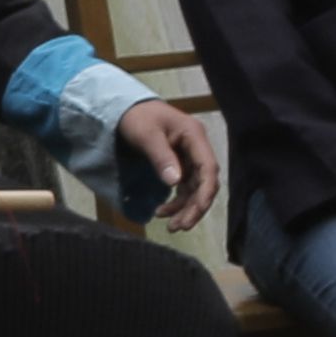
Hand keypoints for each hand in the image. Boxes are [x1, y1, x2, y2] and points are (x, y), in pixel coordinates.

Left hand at [119, 98, 221, 230]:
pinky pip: (184, 188)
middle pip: (205, 183)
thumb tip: (175, 182)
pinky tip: (162, 211)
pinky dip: (176, 202)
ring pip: (195, 189)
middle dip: (194, 207)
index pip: (209, 168)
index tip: (195, 212)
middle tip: (179, 227)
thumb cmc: (137, 117)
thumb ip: (161, 157)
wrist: (126, 109)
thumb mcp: (146, 135)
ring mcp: (190, 157)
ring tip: (170, 226)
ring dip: (185, 209)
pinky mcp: (181, 165)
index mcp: (194, 136)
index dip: (205, 193)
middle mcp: (197, 148)